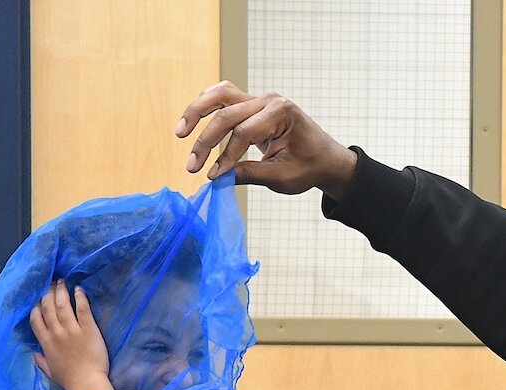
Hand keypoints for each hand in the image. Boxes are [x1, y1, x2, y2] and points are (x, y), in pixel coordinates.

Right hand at [30, 281, 113, 389]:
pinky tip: (79, 289)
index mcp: (46, 343)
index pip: (36, 319)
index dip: (36, 307)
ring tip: (62, 281)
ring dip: (61, 291)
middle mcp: (56, 333)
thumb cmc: (70, 381)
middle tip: (51, 283)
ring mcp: (72, 331)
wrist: (86, 384)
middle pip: (48, 308)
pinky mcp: (88, 330)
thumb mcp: (50, 371)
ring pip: (62, 305)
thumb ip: (41, 360)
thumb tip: (34, 354)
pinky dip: (80, 298)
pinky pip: (82, 310)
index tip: (38, 299)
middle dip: (48, 293)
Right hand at [176, 82, 357, 197]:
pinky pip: (224, 97)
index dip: (226, 156)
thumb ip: (250, 175)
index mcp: (282, 113)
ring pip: (220, 96)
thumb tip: (217, 179)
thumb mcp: (282, 177)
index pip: (244, 133)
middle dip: (206, 142)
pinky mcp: (252, 103)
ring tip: (179, 132)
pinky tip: (190, 120)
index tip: (213, 177)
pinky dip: (206, 106)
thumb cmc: (308, 167)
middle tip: (191, 166)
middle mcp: (269, 100)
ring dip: (197, 112)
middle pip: (227, 114)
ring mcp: (259, 98)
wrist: (325, 158)